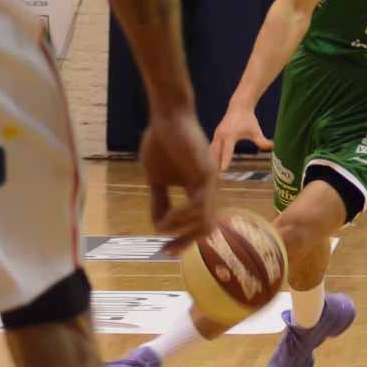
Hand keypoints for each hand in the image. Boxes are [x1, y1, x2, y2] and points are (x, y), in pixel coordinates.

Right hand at [139, 115, 217, 254]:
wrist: (167, 116)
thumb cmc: (163, 142)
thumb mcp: (157, 178)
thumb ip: (160, 200)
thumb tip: (158, 224)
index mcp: (199, 189)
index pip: (200, 223)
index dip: (184, 240)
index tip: (165, 250)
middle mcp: (209, 188)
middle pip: (207, 228)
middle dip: (186, 242)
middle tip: (167, 250)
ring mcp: (209, 181)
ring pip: (205, 221)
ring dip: (181, 230)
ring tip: (163, 224)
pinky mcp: (204, 173)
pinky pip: (199, 206)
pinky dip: (182, 217)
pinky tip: (167, 217)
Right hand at [210, 103, 273, 170]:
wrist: (239, 106)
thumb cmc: (249, 119)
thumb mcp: (256, 131)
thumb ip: (262, 141)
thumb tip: (273, 147)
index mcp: (230, 135)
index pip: (227, 150)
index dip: (225, 160)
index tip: (223, 170)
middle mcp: (221, 135)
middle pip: (215, 153)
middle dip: (214, 165)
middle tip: (215, 179)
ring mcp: (216, 135)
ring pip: (211, 151)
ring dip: (211, 162)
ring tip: (211, 175)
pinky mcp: (215, 135)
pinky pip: (211, 148)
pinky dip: (211, 157)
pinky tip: (212, 166)